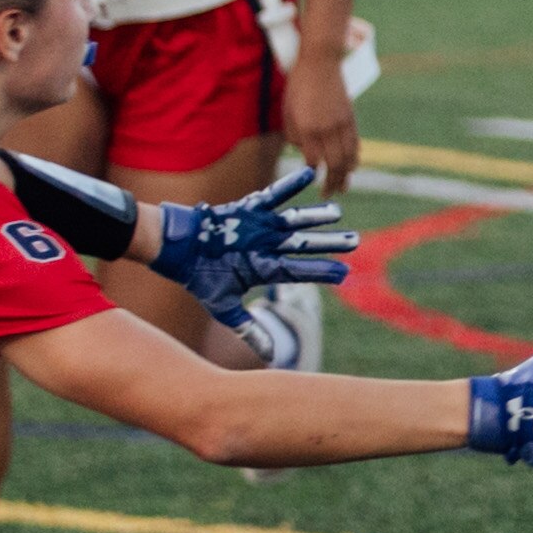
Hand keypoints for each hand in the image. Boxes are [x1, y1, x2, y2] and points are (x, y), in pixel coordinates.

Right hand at [154, 162, 356, 323]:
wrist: (177, 250)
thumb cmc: (200, 278)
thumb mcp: (224, 308)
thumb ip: (249, 330)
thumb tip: (272, 357)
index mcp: (264, 268)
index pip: (299, 270)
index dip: (321, 271)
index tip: (345, 273)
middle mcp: (267, 246)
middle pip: (303, 244)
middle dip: (329, 243)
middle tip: (356, 241)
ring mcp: (259, 227)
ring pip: (293, 220)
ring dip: (315, 216)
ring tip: (337, 211)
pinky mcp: (247, 209)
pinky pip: (272, 194)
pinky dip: (290, 185)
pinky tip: (309, 175)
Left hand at [285, 63, 360, 193]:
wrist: (321, 61)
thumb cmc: (299, 85)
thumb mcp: (287, 110)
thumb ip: (294, 135)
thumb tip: (304, 152)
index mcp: (307, 127)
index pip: (312, 160)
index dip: (310, 173)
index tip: (309, 180)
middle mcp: (326, 129)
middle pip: (333, 164)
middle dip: (331, 183)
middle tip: (327, 195)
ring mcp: (341, 124)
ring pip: (348, 157)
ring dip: (346, 176)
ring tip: (342, 188)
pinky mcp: (351, 118)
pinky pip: (355, 145)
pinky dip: (354, 159)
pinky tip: (351, 168)